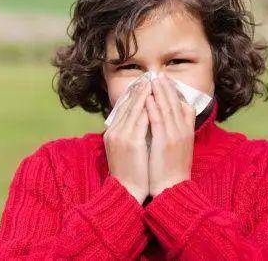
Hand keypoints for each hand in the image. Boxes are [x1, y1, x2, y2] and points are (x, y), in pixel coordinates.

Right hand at [103, 77, 151, 204]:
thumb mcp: (125, 150)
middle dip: (139, 89)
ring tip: (153, 81)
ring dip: (144, 93)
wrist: (126, 192)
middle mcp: (115, 131)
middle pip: (127, 104)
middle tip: (149, 76)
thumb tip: (140, 120)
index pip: (123, 108)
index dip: (133, 94)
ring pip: (134, 108)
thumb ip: (129, 134)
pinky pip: (141, 118)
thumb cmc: (130, 173)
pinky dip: (148, 107)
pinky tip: (155, 98)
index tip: (143, 83)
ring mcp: (122, 135)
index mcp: (112, 133)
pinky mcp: (131, 141)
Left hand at [145, 72, 195, 196]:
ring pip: (167, 109)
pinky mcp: (164, 142)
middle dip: (167, 87)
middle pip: (175, 104)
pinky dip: (153, 108)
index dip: (175, 93)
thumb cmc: (171, 170)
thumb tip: (168, 120)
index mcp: (187, 133)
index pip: (185, 107)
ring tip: (153, 79)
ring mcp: (174, 136)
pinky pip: (158, 121)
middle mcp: (183, 132)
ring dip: (159, 92)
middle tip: (159, 74)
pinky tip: (147, 98)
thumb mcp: (178, 149)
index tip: (167, 82)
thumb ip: (175, 132)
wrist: (172, 189)